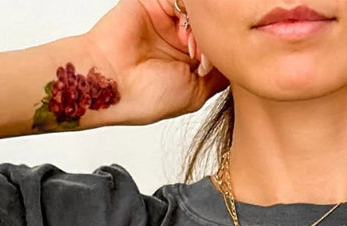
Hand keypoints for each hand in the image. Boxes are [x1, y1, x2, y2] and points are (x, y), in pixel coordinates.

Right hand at [83, 0, 226, 127]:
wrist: (112, 83)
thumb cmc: (147, 96)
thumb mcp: (195, 92)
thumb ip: (217, 75)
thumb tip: (235, 62)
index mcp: (187, 61)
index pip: (217, 46)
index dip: (222, 54)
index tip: (211, 70)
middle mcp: (178, 38)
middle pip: (210, 27)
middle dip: (211, 41)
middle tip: (201, 59)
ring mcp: (167, 18)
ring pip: (199, 13)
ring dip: (200, 29)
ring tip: (190, 48)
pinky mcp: (154, 1)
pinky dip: (190, 12)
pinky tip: (183, 32)